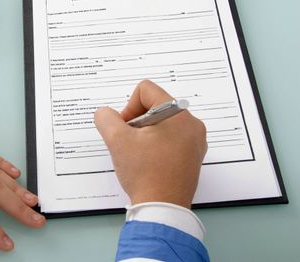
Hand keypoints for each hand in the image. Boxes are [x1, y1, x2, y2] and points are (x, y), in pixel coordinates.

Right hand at [94, 80, 206, 207]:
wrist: (162, 207)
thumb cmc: (145, 174)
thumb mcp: (117, 140)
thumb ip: (106, 118)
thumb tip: (105, 114)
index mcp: (178, 114)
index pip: (146, 90)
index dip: (129, 107)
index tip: (125, 128)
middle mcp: (191, 124)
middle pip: (155, 105)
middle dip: (137, 121)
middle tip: (130, 142)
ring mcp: (194, 141)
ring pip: (162, 122)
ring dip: (145, 133)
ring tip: (140, 153)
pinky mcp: (192, 155)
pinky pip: (170, 137)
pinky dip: (156, 144)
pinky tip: (149, 160)